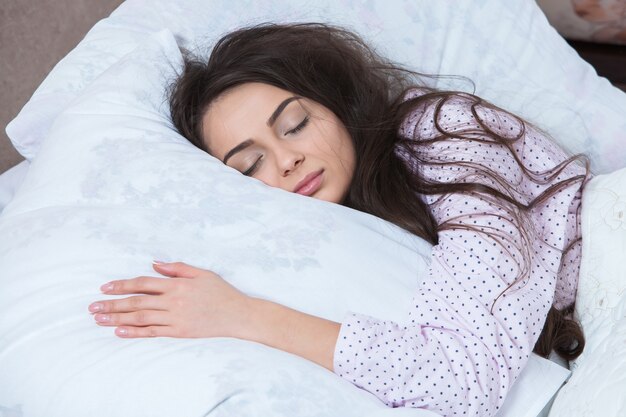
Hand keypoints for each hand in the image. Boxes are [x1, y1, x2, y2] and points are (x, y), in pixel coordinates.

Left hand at [88, 261, 252, 338]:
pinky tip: (120, 332)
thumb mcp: (202, 273)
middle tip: (92, 307)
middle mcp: (173, 301)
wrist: (237, 314)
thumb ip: (177, 267)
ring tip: (99, 319)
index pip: (143, 283)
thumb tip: (154, 263)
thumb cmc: (220, 292)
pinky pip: (153, 333)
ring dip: (118, 319)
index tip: (105, 288)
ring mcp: (175, 318)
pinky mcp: (179, 332)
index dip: (122, 285)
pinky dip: (135, 333)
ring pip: (140, 318)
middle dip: (112, 304)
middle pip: (136, 302)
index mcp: (177, 284)